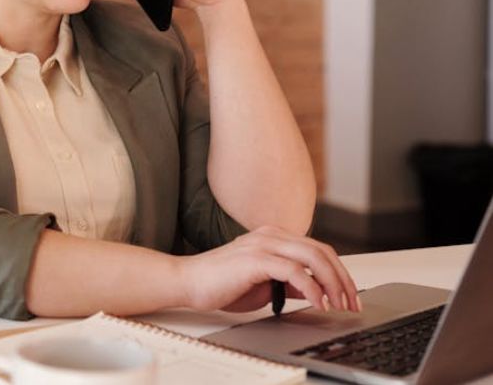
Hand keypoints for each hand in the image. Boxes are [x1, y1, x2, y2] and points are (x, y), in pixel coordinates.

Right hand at [178, 225, 360, 313]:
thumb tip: (314, 292)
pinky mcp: (255, 259)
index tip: (348, 296)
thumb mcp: (264, 284)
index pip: (318, 249)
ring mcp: (263, 244)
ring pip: (313, 257)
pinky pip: (295, 271)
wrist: (188, 282)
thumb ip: (289, 283)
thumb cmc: (220, 283)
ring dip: (333, 283)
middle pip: (322, 251)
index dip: (339, 272)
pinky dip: (312, 288)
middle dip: (343, 279)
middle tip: (352, 302)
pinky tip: (317, 303)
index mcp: (273, 237)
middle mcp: (270, 235)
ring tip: (339, 304)